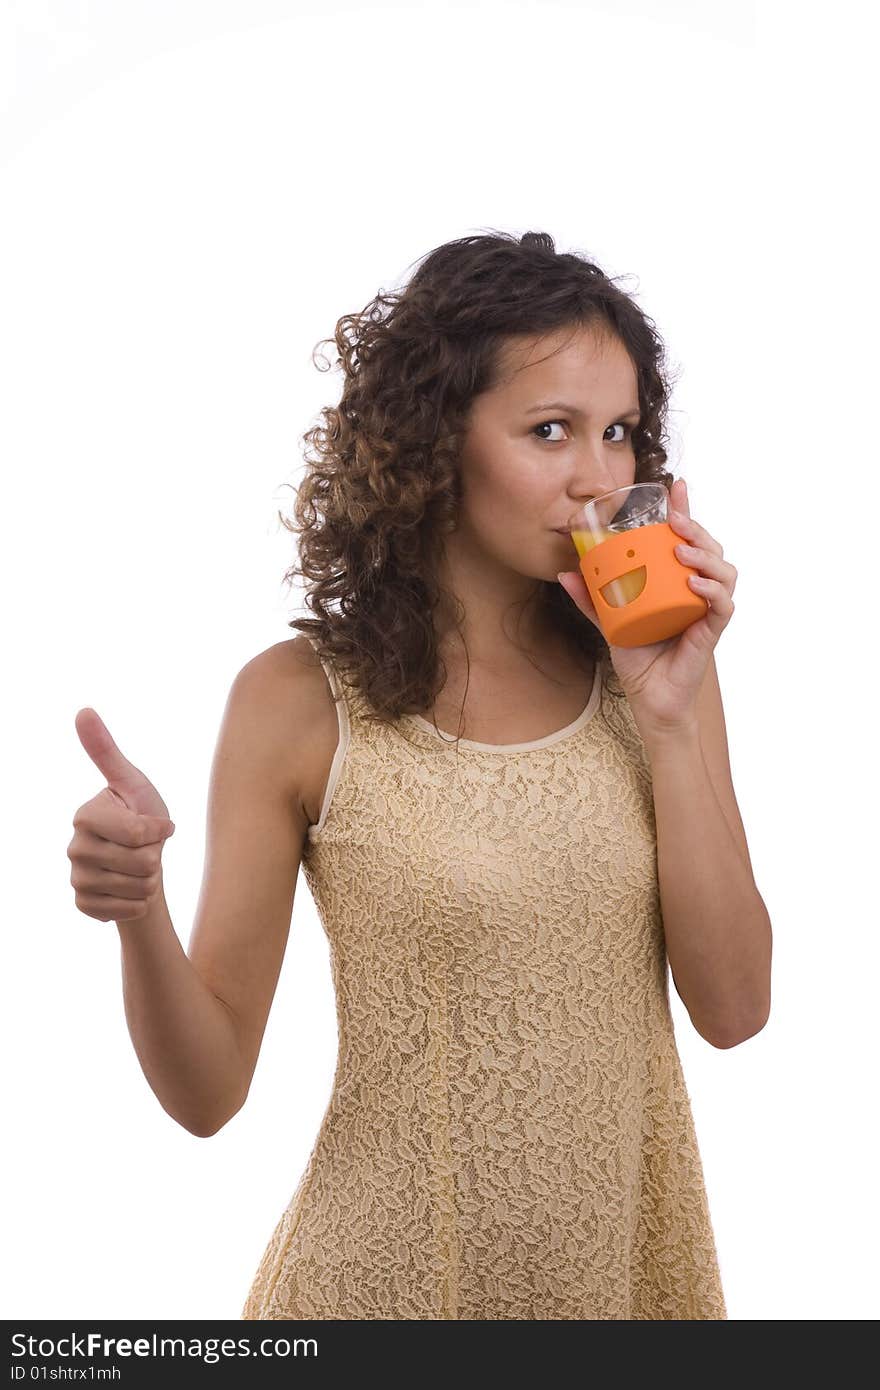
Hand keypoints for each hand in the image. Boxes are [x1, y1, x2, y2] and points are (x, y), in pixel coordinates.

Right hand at [67, 708, 176, 922]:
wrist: (141, 865)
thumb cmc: (141, 817)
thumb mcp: (133, 783)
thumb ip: (107, 751)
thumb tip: (83, 710)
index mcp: (85, 815)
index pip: (139, 833)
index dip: (159, 831)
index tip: (158, 825)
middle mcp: (74, 847)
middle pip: (141, 862)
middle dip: (156, 857)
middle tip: (147, 850)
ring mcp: (76, 878)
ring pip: (137, 888)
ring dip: (150, 881)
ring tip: (140, 870)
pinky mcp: (84, 905)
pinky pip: (126, 910)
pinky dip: (139, 903)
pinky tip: (130, 891)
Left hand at [557, 478, 737, 742]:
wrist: (649, 698)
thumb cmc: (637, 656)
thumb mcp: (609, 622)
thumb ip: (591, 599)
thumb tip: (563, 572)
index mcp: (678, 581)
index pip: (688, 539)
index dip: (687, 510)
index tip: (677, 487)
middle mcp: (698, 590)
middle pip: (711, 548)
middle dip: (697, 529)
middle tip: (676, 522)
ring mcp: (707, 610)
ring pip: (724, 572)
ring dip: (706, 556)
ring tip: (682, 552)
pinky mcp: (711, 632)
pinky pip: (722, 606)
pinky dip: (713, 591)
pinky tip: (693, 583)